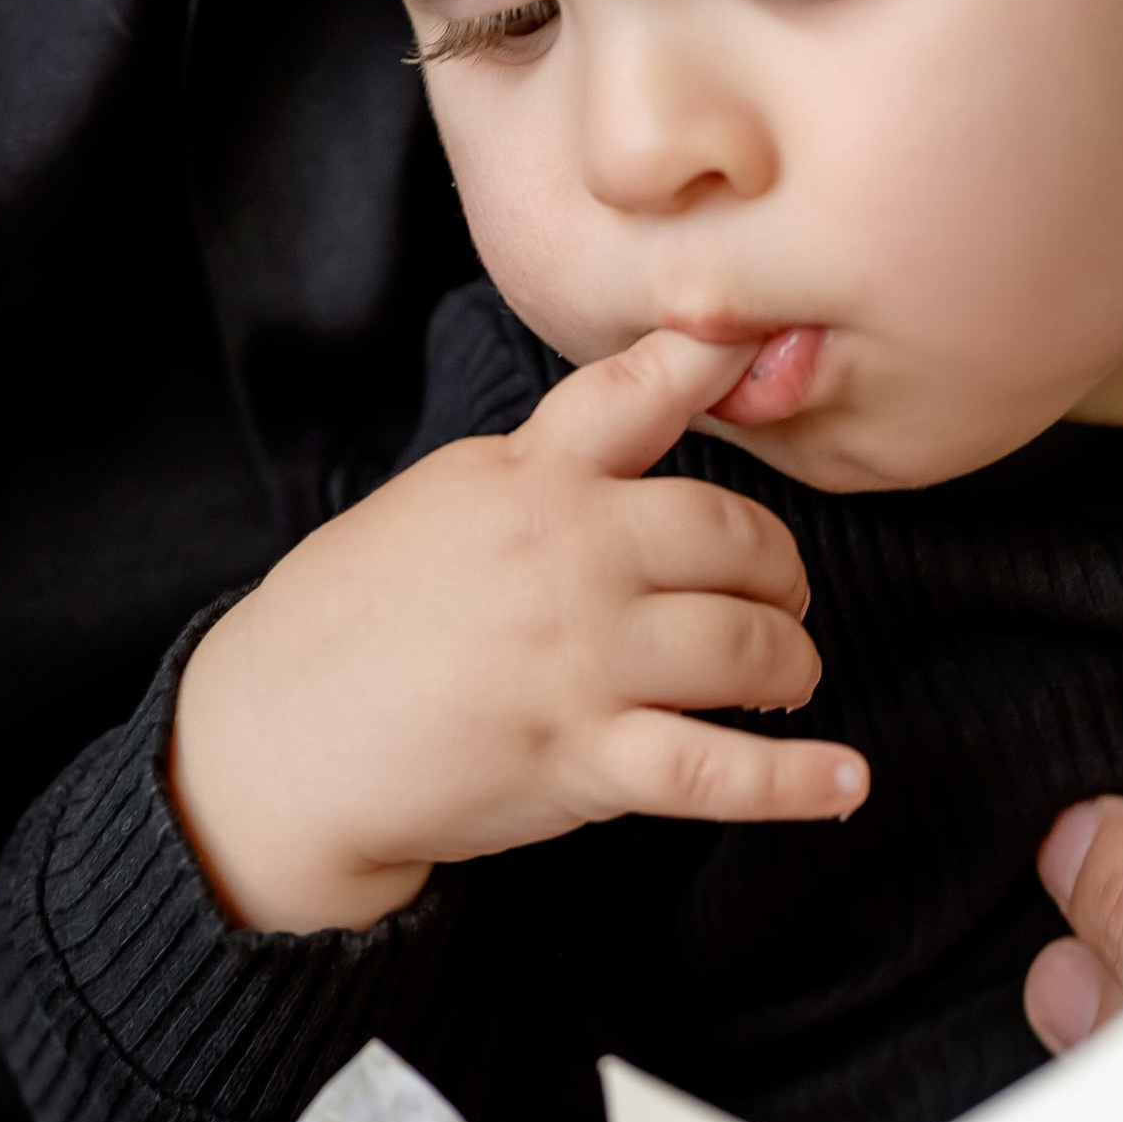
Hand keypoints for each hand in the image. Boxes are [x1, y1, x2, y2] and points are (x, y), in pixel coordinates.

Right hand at [169, 327, 868, 932]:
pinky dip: (796, 780)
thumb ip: (544, 465)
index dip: (716, 360)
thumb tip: (640, 420)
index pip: (638, 392)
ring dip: (788, 662)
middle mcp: (563, 554)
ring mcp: (577, 657)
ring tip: (784, 676)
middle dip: (778, 570)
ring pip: (744, 645)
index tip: (769, 342)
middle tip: (778, 599)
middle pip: (730, 535)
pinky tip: (846, 779)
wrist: (276, 740)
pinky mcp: (580, 757)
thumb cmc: (352, 619)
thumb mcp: (441, 500)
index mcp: (525, 478)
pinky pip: (717, 770)